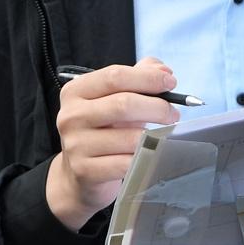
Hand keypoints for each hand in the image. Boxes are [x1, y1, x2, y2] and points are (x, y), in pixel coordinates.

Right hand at [45, 58, 182, 229]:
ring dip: (156, 137)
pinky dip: (146, 159)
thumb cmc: (103, 131)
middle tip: (172, 114)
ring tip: (164, 137)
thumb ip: (138, 78)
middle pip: (123, 104)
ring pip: (130, 138)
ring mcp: (76, 145)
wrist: (79, 173)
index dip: (147, 78)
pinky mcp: (85, 171)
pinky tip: (150, 156)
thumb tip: (162, 70)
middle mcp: (71, 116)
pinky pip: (128, 163)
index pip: (115, 76)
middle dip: (157, 107)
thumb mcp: (114, 99)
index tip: (171, 83)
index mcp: (75, 91)